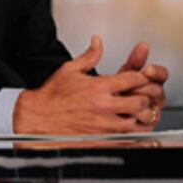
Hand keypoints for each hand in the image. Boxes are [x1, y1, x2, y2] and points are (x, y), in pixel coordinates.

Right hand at [13, 35, 152, 134]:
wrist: (39, 118)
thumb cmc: (52, 95)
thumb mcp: (70, 69)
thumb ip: (89, 55)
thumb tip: (98, 42)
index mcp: (98, 87)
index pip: (131, 79)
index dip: (141, 77)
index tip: (141, 77)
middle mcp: (103, 106)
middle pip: (138, 101)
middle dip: (143, 97)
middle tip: (141, 95)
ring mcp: (102, 125)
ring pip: (134, 122)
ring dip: (137, 116)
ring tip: (134, 112)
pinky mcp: (99, 140)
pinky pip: (123, 139)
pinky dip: (129, 134)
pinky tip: (126, 128)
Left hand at [118, 42, 168, 129]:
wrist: (105, 110)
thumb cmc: (117, 90)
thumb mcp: (125, 72)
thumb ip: (135, 60)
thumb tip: (143, 45)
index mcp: (153, 81)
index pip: (163, 74)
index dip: (156, 72)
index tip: (147, 69)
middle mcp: (155, 97)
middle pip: (157, 90)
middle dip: (143, 87)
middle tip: (131, 85)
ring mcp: (152, 112)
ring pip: (152, 107)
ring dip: (138, 102)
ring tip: (125, 98)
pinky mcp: (146, 127)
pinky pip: (146, 122)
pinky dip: (136, 117)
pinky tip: (126, 112)